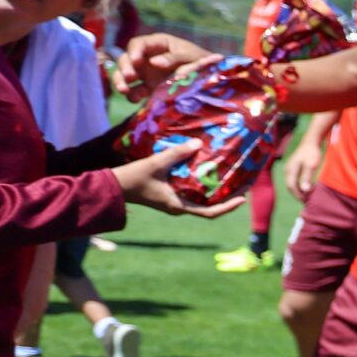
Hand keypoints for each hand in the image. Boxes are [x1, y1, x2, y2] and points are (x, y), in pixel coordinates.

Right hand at [114, 143, 243, 217]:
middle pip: (210, 205)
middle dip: (227, 195)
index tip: (244, 198)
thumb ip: (177, 153)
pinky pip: (191, 191)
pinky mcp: (169, 195)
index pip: (210, 212)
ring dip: (215, 190)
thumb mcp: (156, 164)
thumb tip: (198, 143)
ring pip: (201, 199)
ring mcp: (175, 202)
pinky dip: (201, 184)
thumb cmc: (133, 178)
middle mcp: (180, 207)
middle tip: (243, 183)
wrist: (112, 186)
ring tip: (230, 176)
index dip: (229, 206)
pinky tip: (207, 171)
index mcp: (179, 206)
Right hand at [118, 32, 215, 98]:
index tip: (135, 61)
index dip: (134, 51)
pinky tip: (135, 99)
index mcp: (157, 44)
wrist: (212, 78)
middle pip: (127, 59)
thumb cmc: (201, 61)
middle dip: (125, 67)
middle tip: (130, 77)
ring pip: (125, 74)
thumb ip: (173, 58)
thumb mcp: (190, 56)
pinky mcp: (148, 87)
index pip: (138, 44)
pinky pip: (134, 90)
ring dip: (121, 81)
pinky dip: (131, 95)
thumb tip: (153, 62)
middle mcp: (147, 57)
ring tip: (124, 90)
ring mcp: (146, 73)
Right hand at [284, 135, 322, 198]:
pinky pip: (294, 180)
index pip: (291, 186)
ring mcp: (289, 169)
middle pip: (290, 186)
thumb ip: (306, 177)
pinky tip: (308, 188)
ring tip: (308, 196)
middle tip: (307, 201)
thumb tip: (304, 190)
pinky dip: (299, 186)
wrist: (310, 142)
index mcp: (290, 170)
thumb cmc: (312, 152)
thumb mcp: (311, 165)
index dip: (298, 195)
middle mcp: (288, 170)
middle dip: (298, 194)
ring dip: (299, 191)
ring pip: (292, 184)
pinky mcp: (293, 168)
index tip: (306, 200)